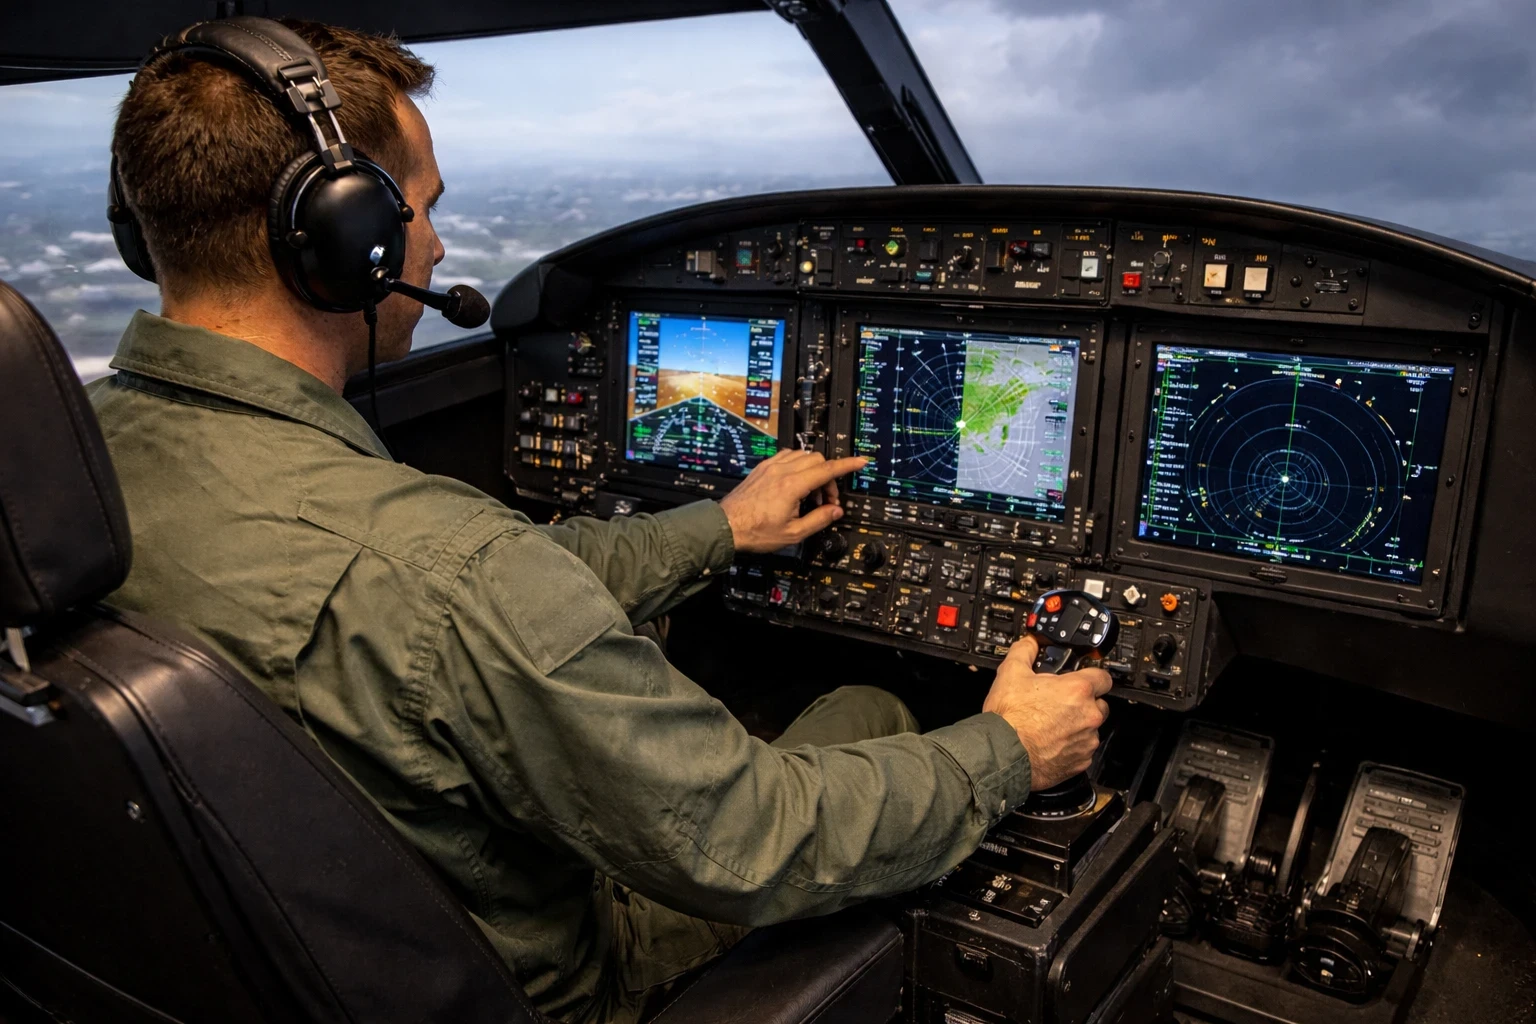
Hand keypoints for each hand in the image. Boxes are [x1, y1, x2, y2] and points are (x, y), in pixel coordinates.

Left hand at [719, 450, 868, 553]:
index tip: (860, 462)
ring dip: (813, 471)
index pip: (827, 469)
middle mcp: (781, 471)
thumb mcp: (793, 533)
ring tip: (809, 495)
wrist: (726, 526)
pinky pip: (787, 457)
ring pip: (803, 456)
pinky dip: (797, 466)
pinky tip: (795, 484)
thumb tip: (835, 511)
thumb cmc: (755, 531)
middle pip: (817, 460)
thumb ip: (819, 520)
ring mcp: (770, 467)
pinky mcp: (762, 468)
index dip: (847, 465)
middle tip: (826, 501)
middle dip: (828, 477)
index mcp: (792, 486)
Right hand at [982, 634, 1111, 790]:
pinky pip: (1083, 750)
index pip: (1103, 677)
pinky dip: (1072, 746)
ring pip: (1091, 728)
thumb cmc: (1009, 719)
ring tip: (1052, 725)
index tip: (1082, 679)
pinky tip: (1051, 742)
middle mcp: (1088, 715)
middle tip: (1060, 703)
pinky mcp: (1081, 761)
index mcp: (1077, 690)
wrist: (1002, 755)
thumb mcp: (1011, 673)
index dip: (1092, 676)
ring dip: (1078, 725)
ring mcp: (1087, 740)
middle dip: (1085, 702)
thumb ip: (1025, 651)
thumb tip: (1030, 643)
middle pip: (1100, 703)